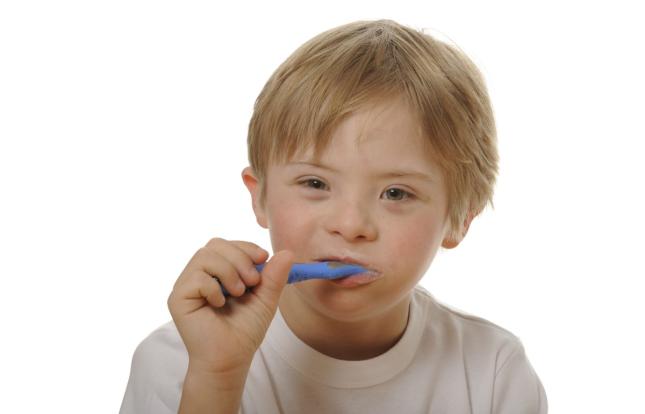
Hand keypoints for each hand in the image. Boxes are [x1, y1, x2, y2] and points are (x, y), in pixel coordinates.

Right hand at [168, 237, 293, 375]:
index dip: (245, 247)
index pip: (227, 245)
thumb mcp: (265, 299)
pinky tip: (219, 304)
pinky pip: (196, 277)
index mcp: (218, 271)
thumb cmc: (244, 331)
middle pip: (215, 244)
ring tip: (238, 293)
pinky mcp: (178, 297)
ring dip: (228, 271)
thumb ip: (274, 276)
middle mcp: (199, 274)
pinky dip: (214, 288)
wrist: (230, 359)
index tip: (263, 258)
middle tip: (253, 281)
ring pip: (204, 256)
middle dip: (239, 257)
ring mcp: (187, 285)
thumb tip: (288, 252)